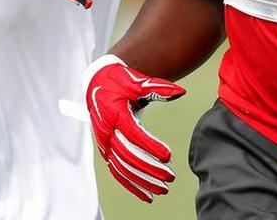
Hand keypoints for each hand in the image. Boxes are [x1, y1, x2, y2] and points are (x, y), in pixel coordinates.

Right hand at [82, 55, 185, 202]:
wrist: (96, 83)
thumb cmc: (118, 80)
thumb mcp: (136, 80)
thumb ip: (157, 87)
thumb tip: (180, 91)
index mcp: (114, 114)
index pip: (133, 134)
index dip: (150, 146)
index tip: (168, 155)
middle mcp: (107, 131)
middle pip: (128, 155)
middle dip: (150, 168)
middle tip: (170, 176)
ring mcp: (105, 143)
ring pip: (123, 168)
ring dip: (142, 181)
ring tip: (163, 189)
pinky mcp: (106, 150)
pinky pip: (117, 171)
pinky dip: (131, 185)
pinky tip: (147, 196)